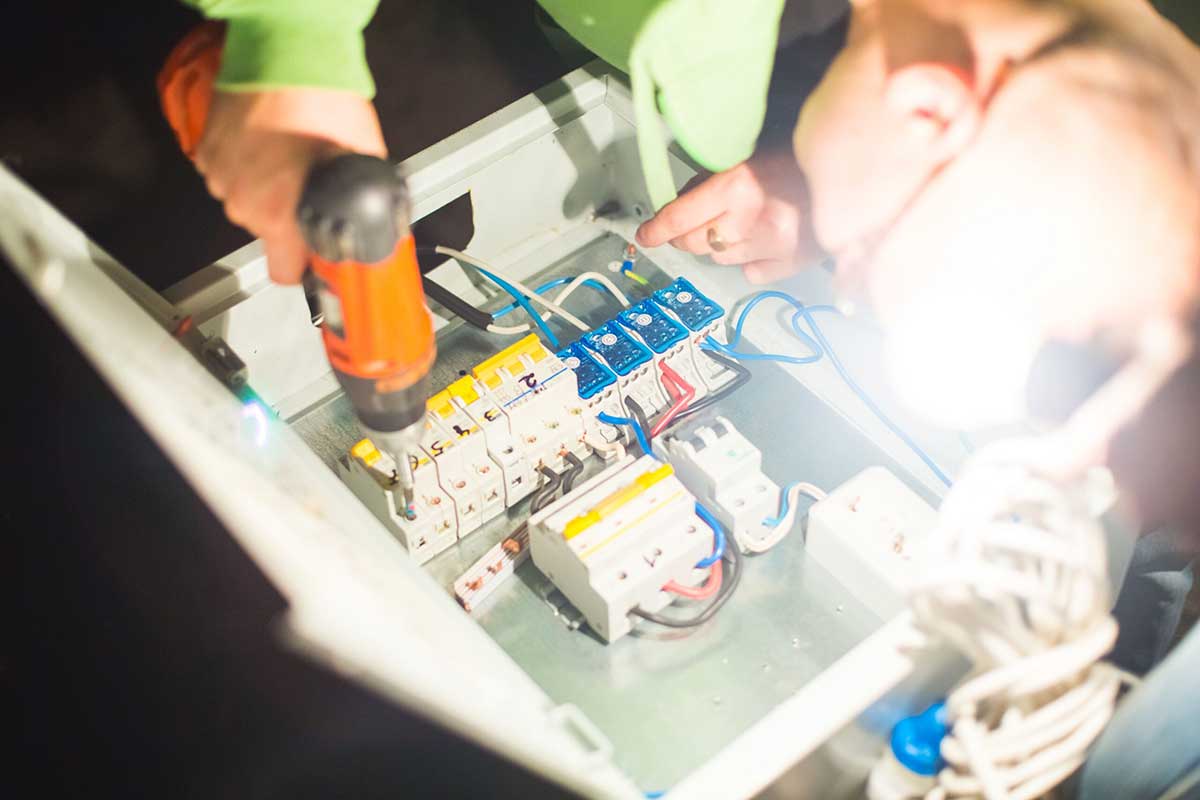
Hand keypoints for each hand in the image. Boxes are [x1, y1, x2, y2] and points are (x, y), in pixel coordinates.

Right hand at [195, 89, 386, 283]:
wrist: (284, 52)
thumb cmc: (322, 101)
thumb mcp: (363, 162)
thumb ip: (365, 206)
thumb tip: (380, 227)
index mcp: (279, 216)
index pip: (285, 274)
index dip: (306, 266)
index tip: (319, 255)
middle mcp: (243, 203)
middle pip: (270, 233)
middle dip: (292, 216)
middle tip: (314, 186)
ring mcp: (220, 176)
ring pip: (249, 201)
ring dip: (269, 188)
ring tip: (292, 156)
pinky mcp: (207, 151)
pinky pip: (231, 173)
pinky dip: (248, 165)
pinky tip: (270, 142)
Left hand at [634, 154, 822, 283]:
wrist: (861, 174)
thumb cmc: (806, 156)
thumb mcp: (755, 152)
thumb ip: (718, 177)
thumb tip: (685, 198)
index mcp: (738, 186)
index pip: (679, 216)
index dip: (656, 229)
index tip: (645, 235)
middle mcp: (750, 221)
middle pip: (694, 242)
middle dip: (683, 236)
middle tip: (685, 226)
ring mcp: (771, 247)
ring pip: (719, 258)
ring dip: (715, 245)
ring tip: (730, 227)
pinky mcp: (790, 264)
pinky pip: (752, 272)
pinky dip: (748, 261)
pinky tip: (758, 243)